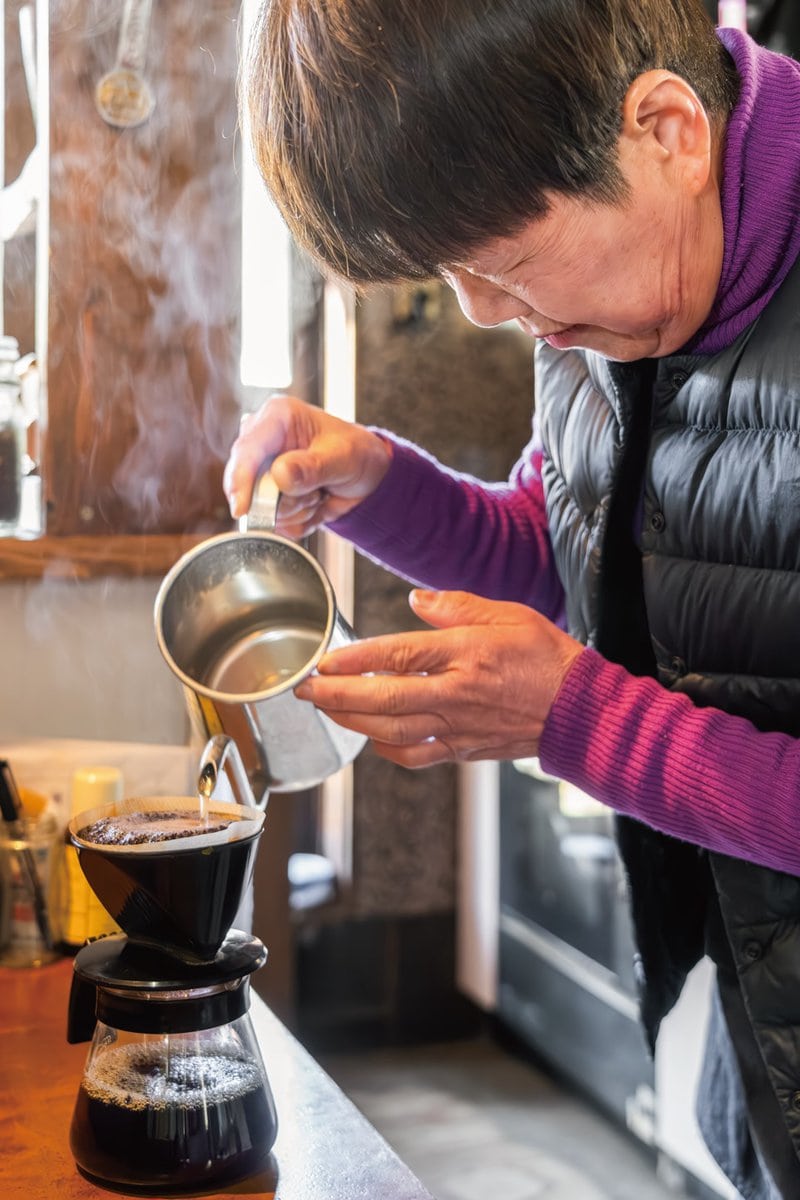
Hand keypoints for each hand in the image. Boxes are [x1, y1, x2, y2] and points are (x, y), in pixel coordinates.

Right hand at [223, 394, 392, 536]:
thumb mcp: (343, 456)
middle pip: (249, 484)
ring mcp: (263, 471)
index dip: (240, 480)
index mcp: (278, 417)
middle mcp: (264, 442)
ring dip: (296, 510)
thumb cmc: (357, 453)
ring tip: (319, 494)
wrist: (367, 476)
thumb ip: (313, 466)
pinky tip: (314, 505)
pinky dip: (298, 521)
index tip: (241, 509)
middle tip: (316, 493)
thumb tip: (279, 475)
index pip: (247, 449)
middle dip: (285, 500)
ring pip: (263, 508)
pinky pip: (274, 522)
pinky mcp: (268, 495)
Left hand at [294, 589, 584, 766]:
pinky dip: (387, 751)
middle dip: (338, 695)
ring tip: (326, 709)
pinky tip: (371, 738)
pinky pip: (417, 756)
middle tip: (306, 689)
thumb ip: (456, 606)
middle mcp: (458, 693)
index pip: (400, 655)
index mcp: (467, 653)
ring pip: (393, 732)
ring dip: (352, 722)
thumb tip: (414, 600)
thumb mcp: (507, 613)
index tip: (324, 660)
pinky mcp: (465, 750)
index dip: (356, 659)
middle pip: (385, 698)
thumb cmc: (546, 658)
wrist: (580, 710)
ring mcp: (460, 726)